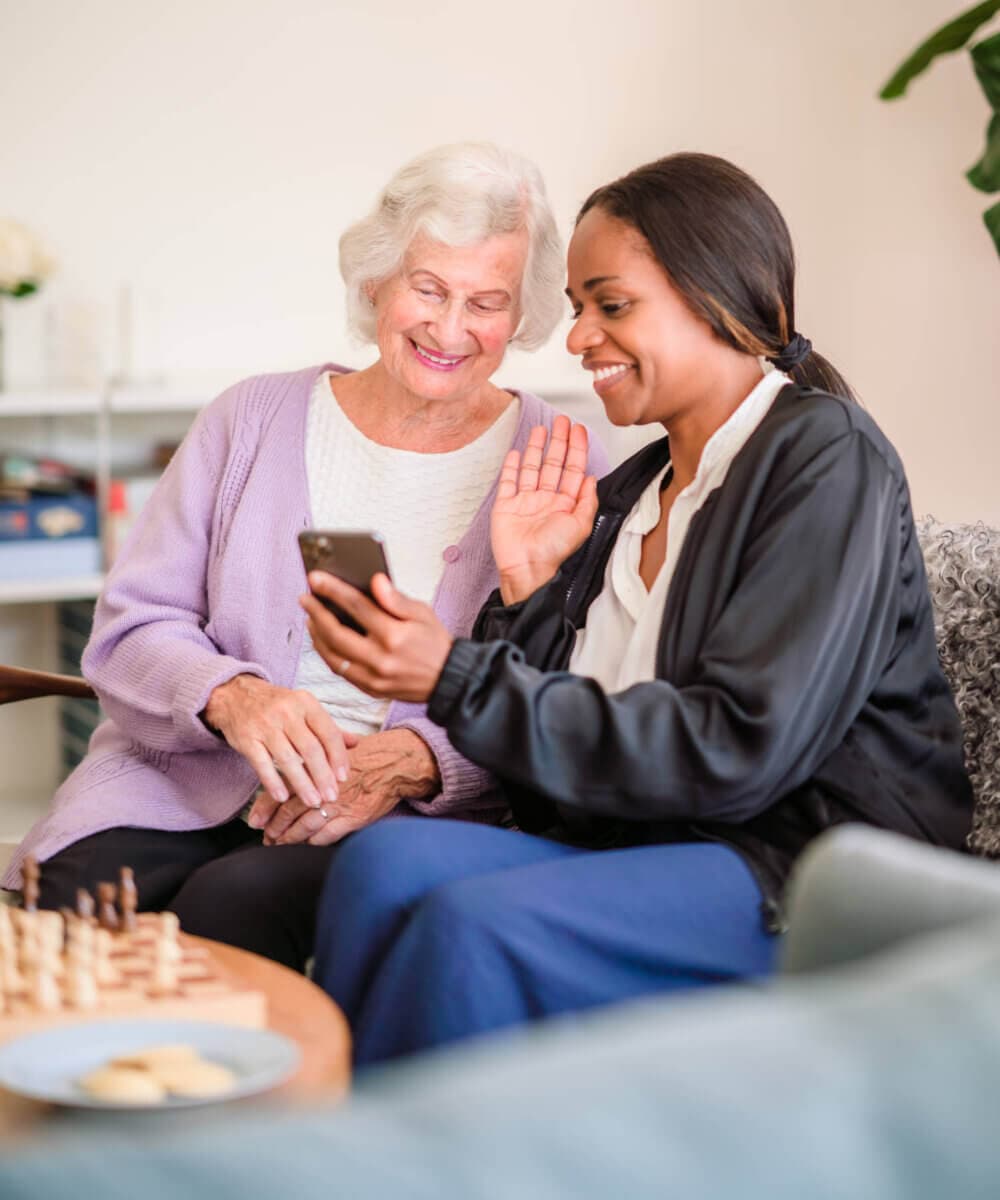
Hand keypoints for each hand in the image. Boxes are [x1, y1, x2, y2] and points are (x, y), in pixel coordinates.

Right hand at [203, 673, 358, 808]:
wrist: (236, 694)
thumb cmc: (277, 705)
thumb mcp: (304, 708)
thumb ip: (328, 727)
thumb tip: (356, 743)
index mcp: (306, 703)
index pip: (328, 732)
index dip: (338, 757)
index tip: (344, 778)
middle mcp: (286, 712)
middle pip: (310, 749)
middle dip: (323, 776)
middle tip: (331, 797)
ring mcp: (265, 725)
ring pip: (288, 759)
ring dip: (302, 784)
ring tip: (313, 802)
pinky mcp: (246, 739)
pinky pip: (262, 764)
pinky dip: (273, 782)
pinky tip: (283, 797)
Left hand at [248, 729, 440, 844]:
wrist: (397, 763)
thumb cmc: (368, 755)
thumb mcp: (338, 749)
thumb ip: (316, 759)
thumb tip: (295, 767)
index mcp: (316, 768)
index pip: (283, 789)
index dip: (266, 807)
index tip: (255, 821)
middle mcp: (324, 787)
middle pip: (289, 811)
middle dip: (275, 827)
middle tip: (266, 838)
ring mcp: (339, 804)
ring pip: (305, 826)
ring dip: (290, 838)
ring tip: (280, 845)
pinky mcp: (354, 818)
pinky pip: (327, 835)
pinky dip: (314, 841)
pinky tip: (307, 844)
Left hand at [300, 573, 452, 703]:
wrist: (449, 681)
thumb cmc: (436, 643)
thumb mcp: (423, 613)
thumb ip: (395, 598)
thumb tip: (375, 580)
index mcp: (394, 635)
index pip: (357, 607)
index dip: (333, 590)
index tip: (315, 578)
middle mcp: (380, 659)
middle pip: (336, 633)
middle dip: (316, 613)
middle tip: (305, 597)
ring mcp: (373, 678)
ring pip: (332, 655)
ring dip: (316, 635)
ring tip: (310, 617)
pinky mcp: (370, 689)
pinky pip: (340, 671)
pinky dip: (327, 653)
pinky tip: (323, 639)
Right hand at [491, 415, 598, 603]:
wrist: (526, 567)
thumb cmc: (553, 552)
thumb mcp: (580, 525)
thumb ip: (588, 500)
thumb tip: (591, 478)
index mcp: (565, 504)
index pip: (573, 469)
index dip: (577, 448)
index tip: (578, 430)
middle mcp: (546, 500)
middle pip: (553, 463)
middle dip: (558, 441)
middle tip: (561, 421)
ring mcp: (525, 502)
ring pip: (531, 467)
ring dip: (536, 447)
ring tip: (540, 429)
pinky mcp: (506, 506)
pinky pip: (508, 481)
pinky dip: (511, 467)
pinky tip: (515, 453)